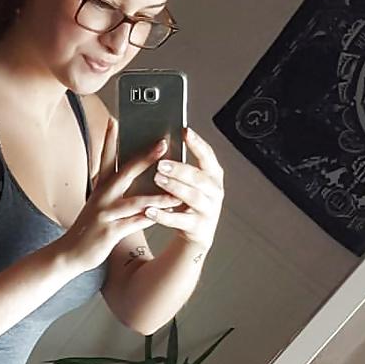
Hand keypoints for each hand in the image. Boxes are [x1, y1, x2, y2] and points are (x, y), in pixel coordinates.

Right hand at [60, 119, 178, 272]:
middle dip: (145, 158)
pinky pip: (135, 223)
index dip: (109, 139)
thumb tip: (132, 174)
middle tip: (163, 143)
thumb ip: (113, 189)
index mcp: (100, 188)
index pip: (105, 158)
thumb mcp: (97, 203)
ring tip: (176, 190)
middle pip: (124, 173)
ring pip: (135, 201)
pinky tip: (166, 215)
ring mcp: (105, 214)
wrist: (69, 252)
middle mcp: (102, 197)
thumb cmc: (88, 227)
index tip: (116, 120)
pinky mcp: (109, 232)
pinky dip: (151, 218)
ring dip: (157, 195)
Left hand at [145, 128, 223, 248]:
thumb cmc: (187, 201)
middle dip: (180, 169)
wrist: (196, 233)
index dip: (197, 143)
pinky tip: (149, 210)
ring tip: (157, 179)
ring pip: (192, 196)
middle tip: (161, 163)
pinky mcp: (198, 227)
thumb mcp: (188, 182)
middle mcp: (215, 191)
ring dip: (174, 187)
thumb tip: (159, 144)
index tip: (185, 131)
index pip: (208, 156)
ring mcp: (208, 210)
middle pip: (199, 177)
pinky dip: (164, 215)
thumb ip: (180, 166)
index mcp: (213, 175)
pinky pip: (179, 220)